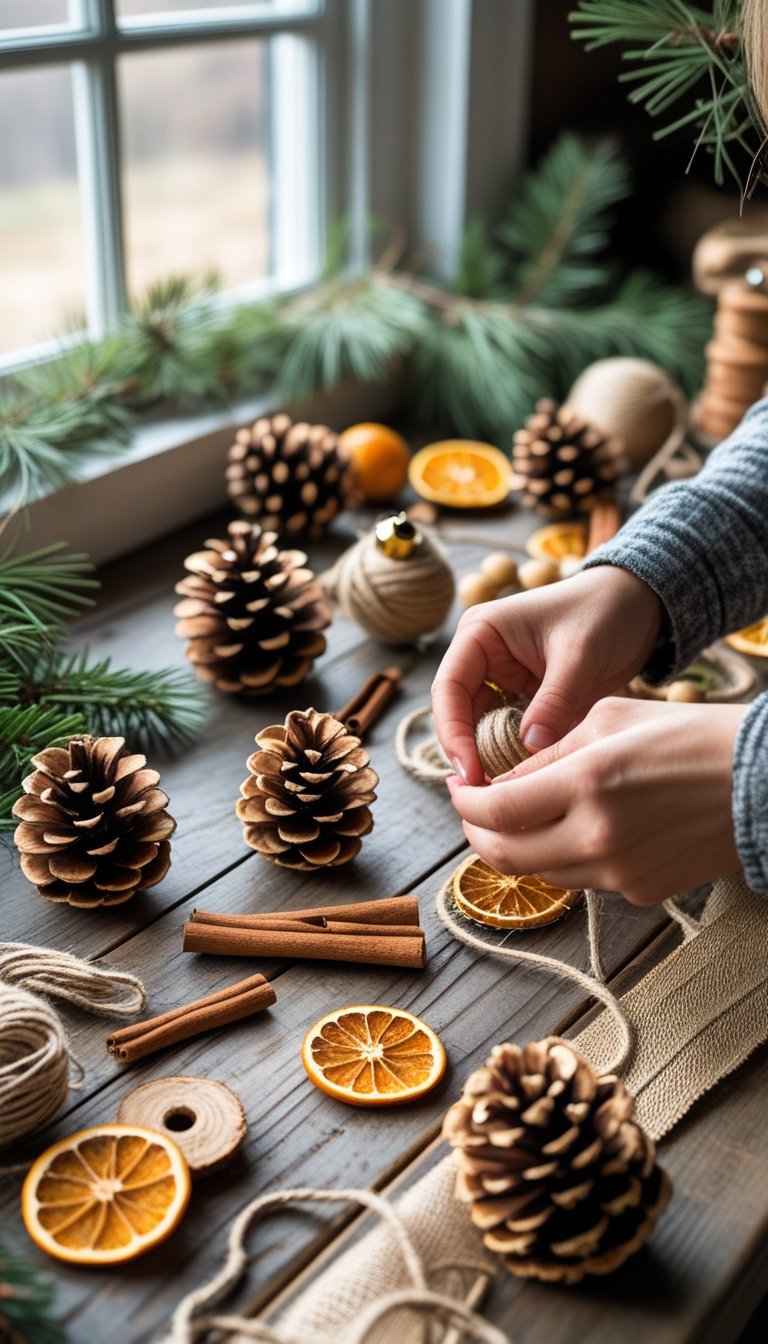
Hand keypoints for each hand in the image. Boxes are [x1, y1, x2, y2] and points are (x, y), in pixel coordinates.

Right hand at [432, 565, 663, 783]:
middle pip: (459, 715)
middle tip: (487, 792)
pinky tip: (531, 778)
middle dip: (471, 753)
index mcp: (480, 634)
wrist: (639, 604)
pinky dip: (519, 756)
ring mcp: (503, 682)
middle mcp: (483, 659)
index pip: (448, 688)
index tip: (471, 771)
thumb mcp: (579, 654)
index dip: (453, 733)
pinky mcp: (526, 701)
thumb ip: (554, 702)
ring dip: (494, 758)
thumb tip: (528, 750)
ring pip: (483, 730)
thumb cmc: (604, 611)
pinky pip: (512, 735)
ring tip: (509, 791)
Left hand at [446, 697, 744, 904]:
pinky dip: (566, 855)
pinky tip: (580, 827)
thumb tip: (505, 779)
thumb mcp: (609, 717)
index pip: (495, 812)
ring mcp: (619, 873)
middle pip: (504, 857)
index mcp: (587, 784)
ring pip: (541, 873)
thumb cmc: (689, 735)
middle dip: (476, 834)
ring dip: (519, 847)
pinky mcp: (639, 892)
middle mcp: (597, 837)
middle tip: (472, 812)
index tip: (458, 790)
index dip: (464, 804)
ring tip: (523, 816)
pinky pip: (582, 879)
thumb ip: (549, 752)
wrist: (761, 783)